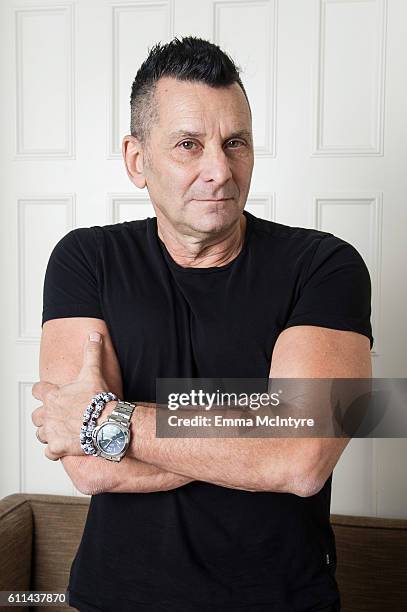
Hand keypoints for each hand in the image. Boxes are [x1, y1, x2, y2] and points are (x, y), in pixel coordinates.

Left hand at [31, 331, 116, 460]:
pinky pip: (49, 452)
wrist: (108, 423)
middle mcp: (49, 414)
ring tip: (60, 432)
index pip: (37, 390)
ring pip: (40, 434)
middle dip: (44, 416)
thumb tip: (94, 335)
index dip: (41, 391)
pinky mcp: (59, 447)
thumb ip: (91, 352)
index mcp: (53, 396)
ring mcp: (52, 431)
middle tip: (57, 416)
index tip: (47, 394)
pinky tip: (63, 448)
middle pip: (36, 416)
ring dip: (48, 433)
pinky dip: (54, 451)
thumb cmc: (100, 400)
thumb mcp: (94, 372)